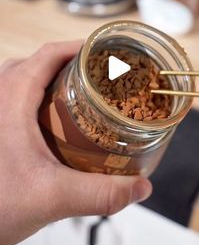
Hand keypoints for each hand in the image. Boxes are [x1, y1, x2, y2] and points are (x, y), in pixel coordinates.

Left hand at [0, 42, 151, 244]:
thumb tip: (138, 187)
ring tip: (83, 91)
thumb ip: (100, 193)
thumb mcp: (51, 197)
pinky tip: (57, 117)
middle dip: (73, 63)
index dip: (80, 47)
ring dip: (56, 78)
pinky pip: (20, 94)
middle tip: (100, 75)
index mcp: (12, 97)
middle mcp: (1, 96)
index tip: (105, 52)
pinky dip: (42, 94)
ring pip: (29, 77)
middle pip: (41, 62)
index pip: (50, 53)